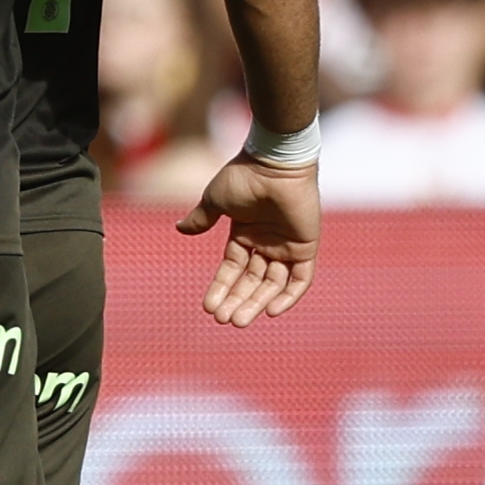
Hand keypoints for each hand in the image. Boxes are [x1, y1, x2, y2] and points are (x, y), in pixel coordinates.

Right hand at [180, 151, 318, 328]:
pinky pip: (300, 279)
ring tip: (240, 320)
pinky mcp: (305, 246)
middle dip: (237, 301)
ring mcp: (286, 245)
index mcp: (245, 233)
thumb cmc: (243, 177)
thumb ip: (201, 218)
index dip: (221, 287)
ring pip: (272, 284)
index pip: (232, 268)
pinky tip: (271, 311)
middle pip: (251, 281)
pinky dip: (289, 296)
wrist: (273, 164)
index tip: (208, 307)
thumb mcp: (215, 200)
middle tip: (224, 320)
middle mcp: (266, 242)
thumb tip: (179, 229)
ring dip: (257, 303)